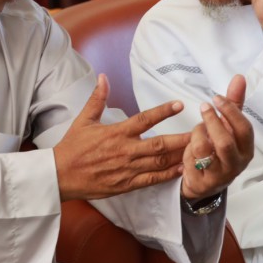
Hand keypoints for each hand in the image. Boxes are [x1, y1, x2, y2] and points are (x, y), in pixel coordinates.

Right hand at [54, 74, 190, 200]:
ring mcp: (127, 169)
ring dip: (179, 156)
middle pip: (159, 144)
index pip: (144, 119)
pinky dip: (167, 176)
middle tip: (201, 133)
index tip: (179, 105)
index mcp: (116, 133)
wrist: (60, 175)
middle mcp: (125, 151)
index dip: (162, 112)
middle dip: (181, 139)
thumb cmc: (72, 147)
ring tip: (198, 150)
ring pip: (159, 163)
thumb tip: (103, 77)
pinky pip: (151, 180)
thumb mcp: (84, 120)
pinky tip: (181, 170)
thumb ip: (97, 99)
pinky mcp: (126, 184)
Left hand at [181, 75, 253, 200]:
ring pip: (205, 150)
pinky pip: (191, 160)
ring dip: (198, 134)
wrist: (205, 181)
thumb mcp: (227, 126)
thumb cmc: (218, 148)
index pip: (244, 129)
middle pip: (225, 142)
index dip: (231, 112)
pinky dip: (189, 148)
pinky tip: (190, 146)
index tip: (217, 98)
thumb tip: (239, 77)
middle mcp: (236, 164)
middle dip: (213, 121)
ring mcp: (220, 175)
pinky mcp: (203, 182)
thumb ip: (233, 103)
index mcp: (246, 149)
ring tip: (198, 130)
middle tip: (204, 107)